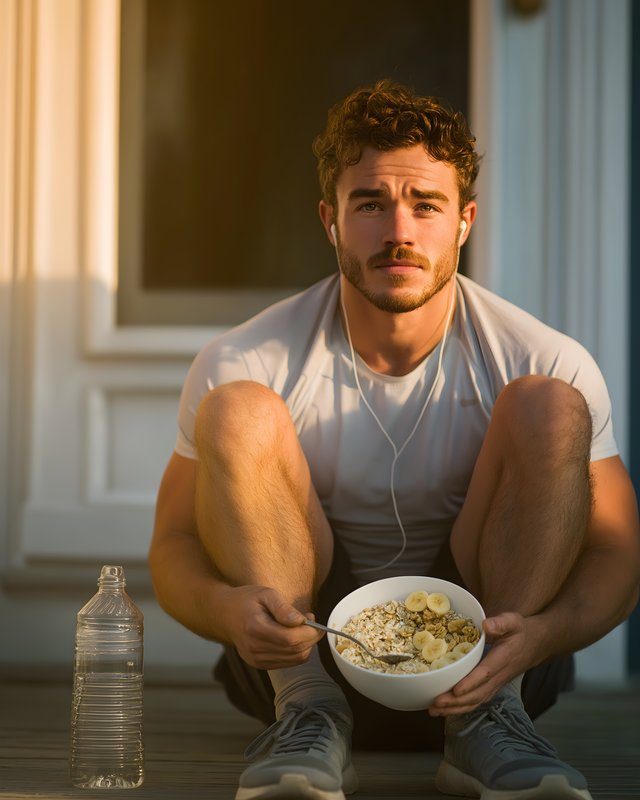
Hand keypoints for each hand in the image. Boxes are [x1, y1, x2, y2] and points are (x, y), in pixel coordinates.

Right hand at [220, 585, 322, 669]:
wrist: (224, 614)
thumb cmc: (246, 600)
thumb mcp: (265, 594)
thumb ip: (283, 607)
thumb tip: (300, 620)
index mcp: (255, 629)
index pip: (290, 639)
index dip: (309, 632)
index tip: (314, 619)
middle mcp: (254, 649)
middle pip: (295, 651)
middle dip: (311, 638)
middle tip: (312, 622)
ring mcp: (256, 660)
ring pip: (294, 659)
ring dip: (306, 645)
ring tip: (303, 628)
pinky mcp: (259, 664)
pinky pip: (287, 663)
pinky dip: (297, 651)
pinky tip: (294, 637)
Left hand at [428, 611, 545, 716]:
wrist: (534, 645)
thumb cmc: (520, 632)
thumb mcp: (513, 621)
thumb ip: (500, 623)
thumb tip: (486, 625)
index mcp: (503, 659)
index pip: (486, 673)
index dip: (471, 683)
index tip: (455, 690)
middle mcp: (499, 676)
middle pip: (478, 693)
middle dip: (457, 701)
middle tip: (436, 703)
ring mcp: (496, 684)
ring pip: (476, 701)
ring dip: (456, 708)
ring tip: (435, 710)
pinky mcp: (492, 687)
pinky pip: (477, 701)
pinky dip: (461, 708)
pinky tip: (445, 709)